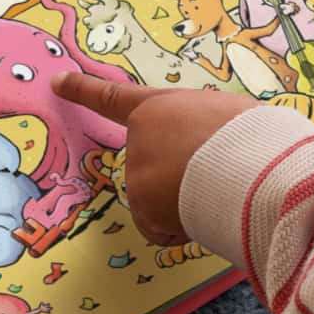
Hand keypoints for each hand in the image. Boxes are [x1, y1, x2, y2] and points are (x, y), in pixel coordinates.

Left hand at [52, 73, 258, 242]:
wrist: (255, 164)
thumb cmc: (253, 136)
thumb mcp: (227, 116)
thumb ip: (203, 129)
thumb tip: (211, 155)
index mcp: (160, 106)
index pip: (113, 97)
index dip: (83, 90)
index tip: (57, 83)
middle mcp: (140, 136)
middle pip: (152, 168)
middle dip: (177, 179)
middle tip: (216, 177)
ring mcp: (137, 172)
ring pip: (158, 202)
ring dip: (184, 205)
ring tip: (218, 192)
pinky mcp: (142, 205)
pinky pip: (159, 229)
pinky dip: (179, 231)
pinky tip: (204, 216)